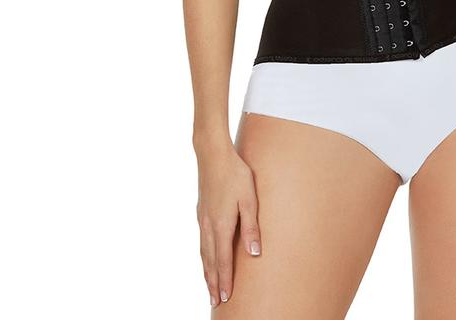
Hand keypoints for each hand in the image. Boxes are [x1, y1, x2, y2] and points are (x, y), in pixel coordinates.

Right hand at [195, 141, 261, 306]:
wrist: (212, 154)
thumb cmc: (235, 174)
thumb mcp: (249, 199)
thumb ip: (251, 227)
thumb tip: (254, 253)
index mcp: (220, 225)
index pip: (222, 260)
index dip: (224, 280)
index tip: (225, 298)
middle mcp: (208, 226)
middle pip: (209, 261)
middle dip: (213, 282)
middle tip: (215, 301)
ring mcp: (202, 219)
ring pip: (203, 252)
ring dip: (206, 271)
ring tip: (209, 285)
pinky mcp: (201, 211)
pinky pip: (201, 241)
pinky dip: (203, 255)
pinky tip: (205, 256)